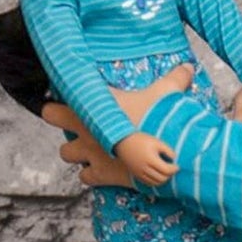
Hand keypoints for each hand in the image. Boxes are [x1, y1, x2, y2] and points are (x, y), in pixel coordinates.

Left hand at [39, 64, 195, 186]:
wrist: (167, 155)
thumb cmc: (163, 120)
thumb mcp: (168, 93)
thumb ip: (175, 78)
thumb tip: (188, 66)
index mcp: (96, 102)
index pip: (61, 90)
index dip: (61, 91)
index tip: (68, 91)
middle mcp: (86, 126)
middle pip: (53, 116)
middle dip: (61, 118)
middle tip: (78, 118)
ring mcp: (90, 152)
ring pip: (66, 151)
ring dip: (76, 150)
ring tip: (91, 147)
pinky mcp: (100, 174)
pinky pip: (84, 176)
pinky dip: (91, 174)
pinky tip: (102, 170)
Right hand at [116, 129, 177, 186]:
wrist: (123, 142)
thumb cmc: (141, 140)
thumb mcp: (156, 141)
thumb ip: (167, 150)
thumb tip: (175, 158)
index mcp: (150, 159)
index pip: (166, 170)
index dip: (174, 169)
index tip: (177, 165)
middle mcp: (144, 168)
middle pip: (162, 178)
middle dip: (170, 175)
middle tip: (172, 169)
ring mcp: (139, 173)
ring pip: (155, 183)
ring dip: (163, 179)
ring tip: (166, 172)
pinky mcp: (136, 175)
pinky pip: (148, 183)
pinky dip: (155, 182)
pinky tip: (158, 175)